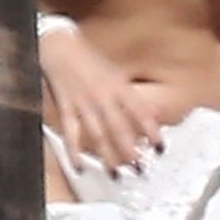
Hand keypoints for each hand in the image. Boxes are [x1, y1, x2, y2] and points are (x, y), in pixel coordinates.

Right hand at [39, 26, 164, 172]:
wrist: (59, 44)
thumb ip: (133, 96)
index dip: (152, 130)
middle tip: (140, 169)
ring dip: (107, 156)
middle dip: (130, 151)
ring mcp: (83, 102)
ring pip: (97, 134)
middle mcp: (103, 96)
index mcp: (119, 86)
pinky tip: (80, 166)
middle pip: (119, 128)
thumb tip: (154, 113)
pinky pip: (71, 132)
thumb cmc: (90, 59)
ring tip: (116, 174)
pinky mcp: (66, 107)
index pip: (140, 111)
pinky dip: (74, 151)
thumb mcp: (117, 73)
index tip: (160, 148)